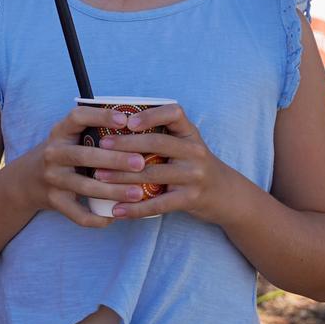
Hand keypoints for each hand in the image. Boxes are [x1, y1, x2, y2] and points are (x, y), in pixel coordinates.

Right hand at [18, 105, 151, 227]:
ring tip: (138, 193)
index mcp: (59, 132)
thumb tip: (139, 123)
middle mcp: (53, 154)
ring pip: (85, 187)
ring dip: (113, 191)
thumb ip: (92, 129)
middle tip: (141, 163)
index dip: (100, 117)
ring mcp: (52, 179)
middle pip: (84, 155)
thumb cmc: (61, 154)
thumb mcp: (68, 136)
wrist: (26, 181)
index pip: (77, 118)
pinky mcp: (54, 201)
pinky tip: (116, 215)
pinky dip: (97, 218)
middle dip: (115, 160)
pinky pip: (78, 214)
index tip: (124, 120)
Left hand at [90, 103, 244, 225]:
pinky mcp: (191, 199)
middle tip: (101, 147)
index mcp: (190, 133)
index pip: (174, 113)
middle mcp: (194, 151)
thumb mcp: (185, 145)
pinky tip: (116, 210)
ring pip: (152, 174)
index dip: (151, 115)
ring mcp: (194, 175)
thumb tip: (115, 129)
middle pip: (157, 143)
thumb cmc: (194, 166)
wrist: (226, 194)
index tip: (128, 121)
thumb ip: (161, 136)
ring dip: (121, 176)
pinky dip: (134, 208)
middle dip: (125, 144)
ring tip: (98, 176)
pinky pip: (158, 204)